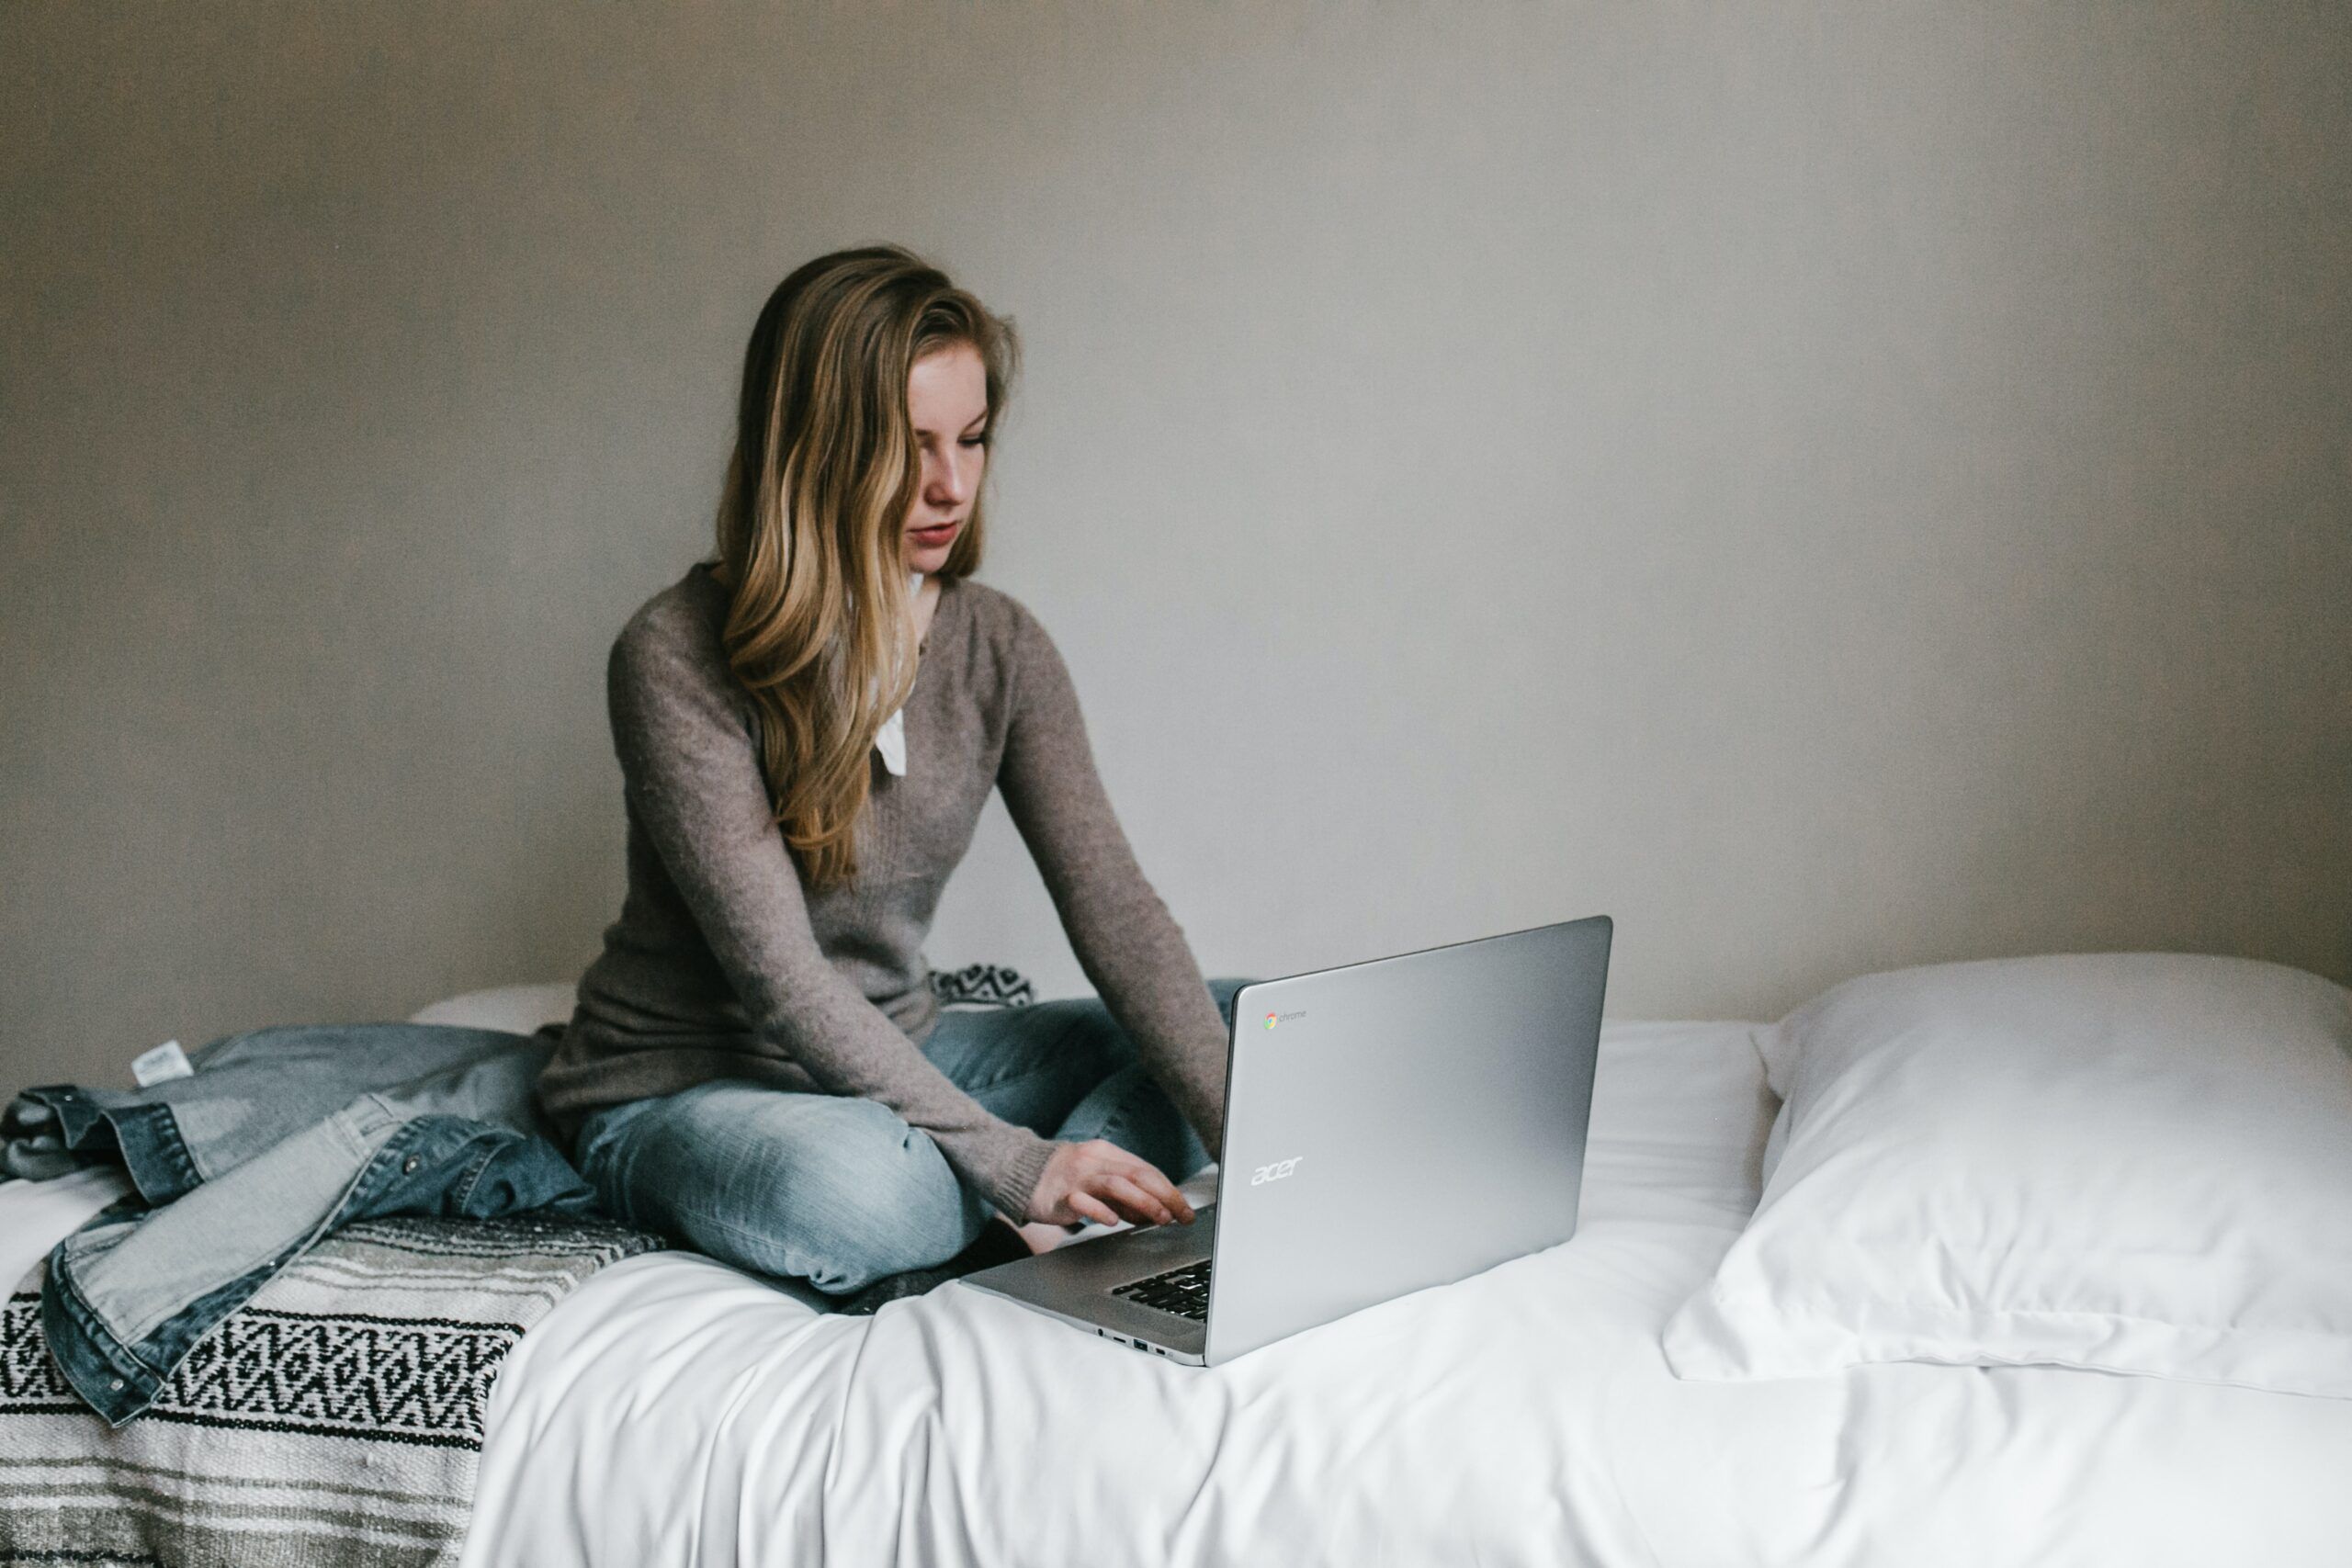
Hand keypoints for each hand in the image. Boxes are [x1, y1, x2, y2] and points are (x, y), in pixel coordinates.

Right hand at [1027, 1139, 1195, 1230]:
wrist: (1021, 1172)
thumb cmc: (1065, 1178)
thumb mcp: (1098, 1179)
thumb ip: (1124, 1194)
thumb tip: (1154, 1212)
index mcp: (1107, 1154)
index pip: (1146, 1171)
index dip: (1169, 1190)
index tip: (1185, 1210)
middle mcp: (1095, 1161)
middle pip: (1137, 1175)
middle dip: (1164, 1196)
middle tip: (1181, 1215)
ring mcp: (1077, 1177)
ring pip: (1116, 1184)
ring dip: (1142, 1202)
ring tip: (1159, 1218)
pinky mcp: (1060, 1194)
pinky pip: (1082, 1201)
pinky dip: (1100, 1211)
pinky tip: (1113, 1221)